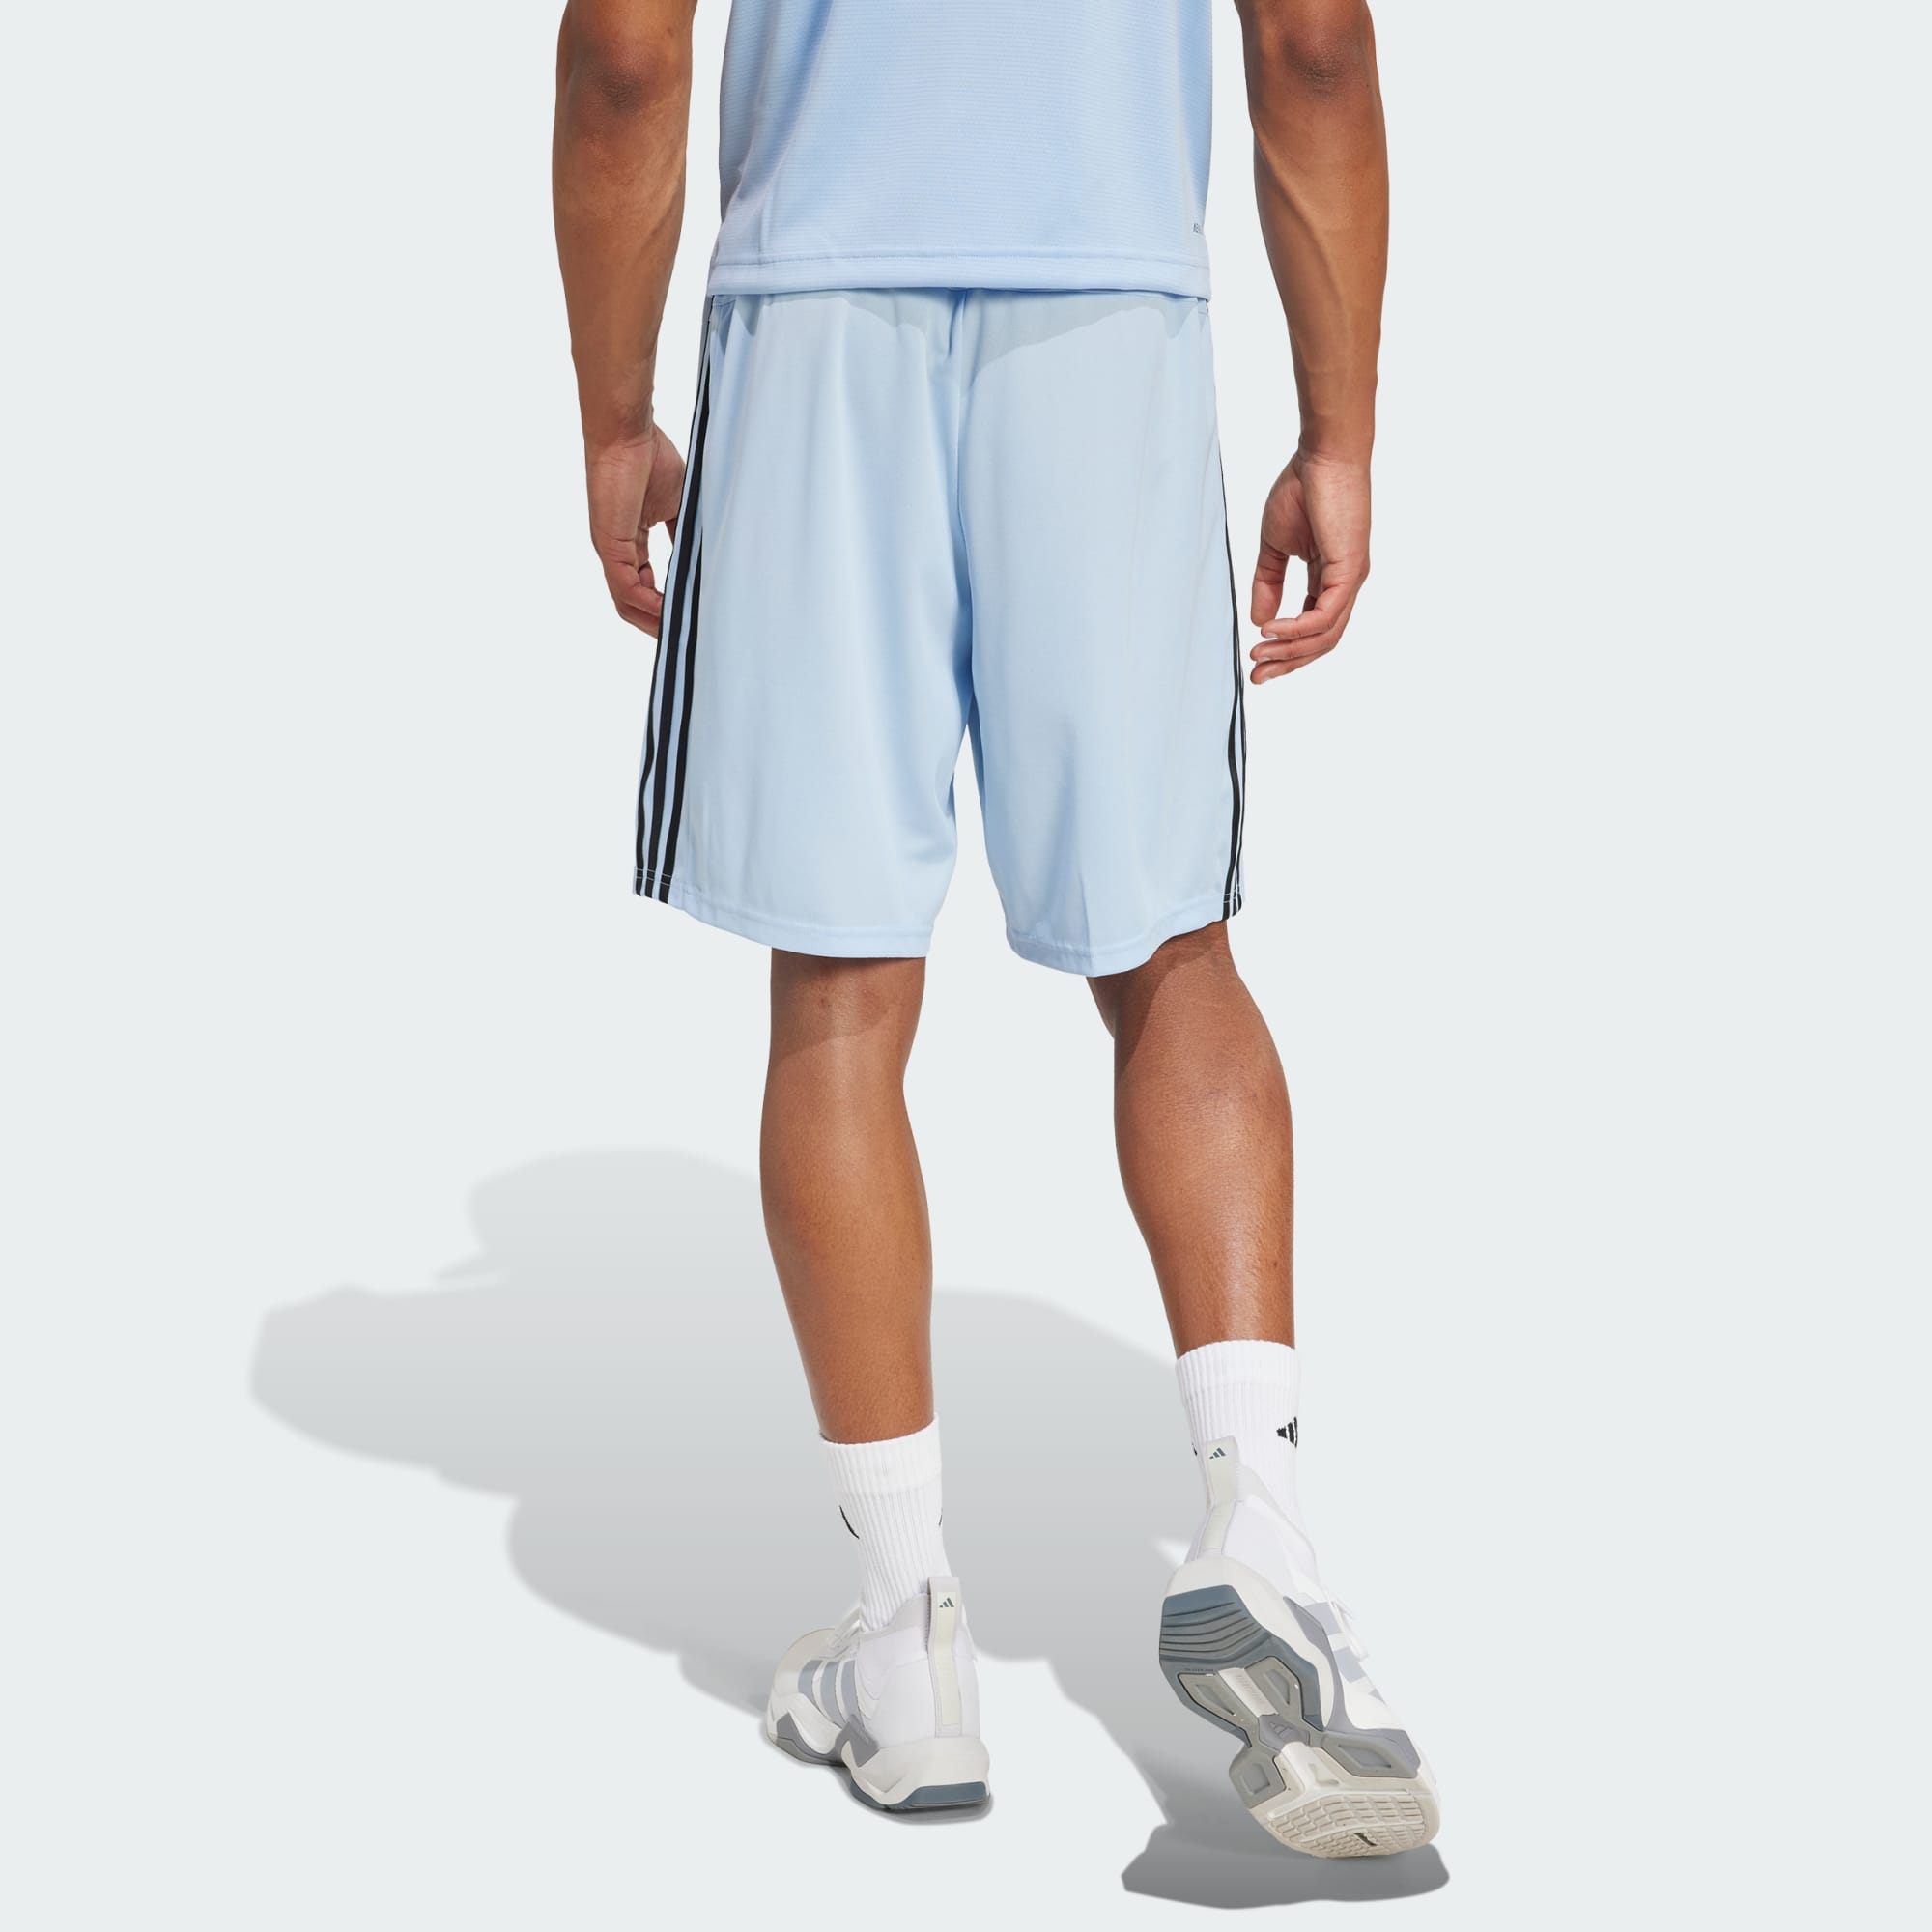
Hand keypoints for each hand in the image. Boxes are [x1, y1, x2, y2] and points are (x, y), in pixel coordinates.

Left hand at [585, 422, 686, 635]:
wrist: (628, 432)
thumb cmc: (650, 457)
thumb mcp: (676, 505)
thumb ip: (684, 534)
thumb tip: (704, 558)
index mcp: (630, 542)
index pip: (644, 587)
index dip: (664, 607)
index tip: (688, 618)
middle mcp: (616, 551)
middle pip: (632, 603)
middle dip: (657, 624)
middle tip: (684, 639)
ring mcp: (610, 550)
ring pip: (626, 602)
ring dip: (652, 623)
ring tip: (678, 636)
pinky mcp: (609, 544)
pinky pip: (626, 587)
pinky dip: (647, 604)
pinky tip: (667, 614)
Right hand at [1248, 451, 1371, 681]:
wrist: (1323, 455)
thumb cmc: (1303, 490)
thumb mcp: (1274, 546)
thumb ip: (1267, 583)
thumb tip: (1260, 620)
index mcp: (1328, 579)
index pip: (1311, 628)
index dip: (1284, 649)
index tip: (1255, 662)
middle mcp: (1345, 585)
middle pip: (1321, 642)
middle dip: (1287, 663)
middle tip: (1258, 678)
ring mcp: (1350, 579)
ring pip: (1324, 635)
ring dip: (1290, 651)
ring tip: (1259, 656)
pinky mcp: (1349, 570)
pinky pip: (1324, 615)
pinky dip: (1297, 628)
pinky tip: (1270, 630)